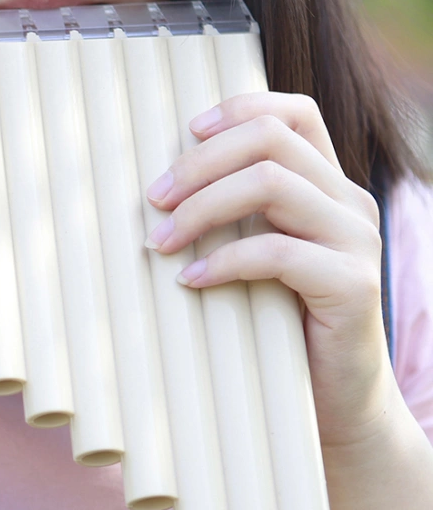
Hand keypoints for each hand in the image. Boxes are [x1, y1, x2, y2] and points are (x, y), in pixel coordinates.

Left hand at [143, 92, 390, 445]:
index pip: (295, 114)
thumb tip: (156, 195)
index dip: (239, 109)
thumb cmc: (280, 328)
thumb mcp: (256, 262)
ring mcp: (355, 241)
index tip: (186, 133)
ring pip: (272, 185)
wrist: (338, 400)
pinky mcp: (352, 285)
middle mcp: (348, 203)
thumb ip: (233, 222)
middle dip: (200, 163)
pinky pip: (278, 252)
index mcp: (327, 188)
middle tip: (154, 200)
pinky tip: (190, 279)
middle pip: (271, 141)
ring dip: (202, 209)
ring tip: (161, 241)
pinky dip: (224, 261)